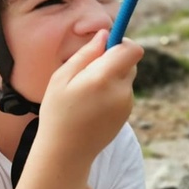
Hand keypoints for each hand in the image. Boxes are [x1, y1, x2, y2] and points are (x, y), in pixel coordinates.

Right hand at [40, 30, 142, 161]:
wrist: (66, 153)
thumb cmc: (57, 114)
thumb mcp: (60, 79)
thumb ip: (84, 55)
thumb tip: (103, 36)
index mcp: (103, 78)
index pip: (131, 49)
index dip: (121, 42)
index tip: (105, 46)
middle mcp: (121, 90)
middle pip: (130, 62)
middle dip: (113, 60)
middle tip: (87, 72)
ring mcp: (126, 104)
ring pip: (126, 78)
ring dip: (111, 78)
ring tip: (85, 94)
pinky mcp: (126, 114)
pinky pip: (123, 93)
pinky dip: (110, 93)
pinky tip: (91, 107)